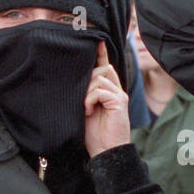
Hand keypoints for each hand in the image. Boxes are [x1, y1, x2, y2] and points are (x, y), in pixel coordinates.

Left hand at [84, 42, 130, 156]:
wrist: (106, 152)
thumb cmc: (94, 135)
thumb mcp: (85, 110)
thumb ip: (85, 95)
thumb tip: (74, 81)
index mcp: (109, 92)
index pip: (106, 67)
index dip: (101, 54)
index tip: (96, 41)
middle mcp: (117, 91)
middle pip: (102, 69)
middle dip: (87, 78)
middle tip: (80, 97)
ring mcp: (119, 96)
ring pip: (99, 78)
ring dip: (86, 92)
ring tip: (84, 109)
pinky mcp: (119, 102)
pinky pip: (100, 90)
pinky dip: (90, 99)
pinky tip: (88, 111)